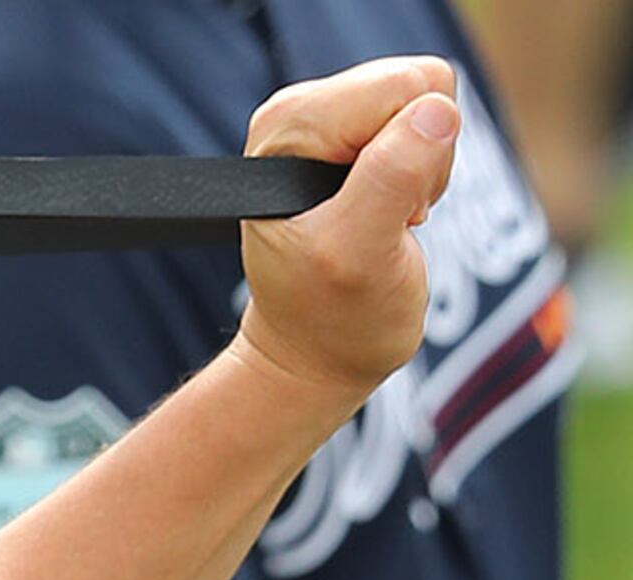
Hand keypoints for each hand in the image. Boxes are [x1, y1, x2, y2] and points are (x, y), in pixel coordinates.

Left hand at [233, 57, 460, 405]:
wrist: (316, 350)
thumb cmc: (334, 315)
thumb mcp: (363, 255)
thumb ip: (392, 179)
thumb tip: (436, 111)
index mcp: (287, 128)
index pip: (400, 86)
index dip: (414, 151)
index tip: (380, 207)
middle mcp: (300, 113)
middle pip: (420, 85)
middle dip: (422, 155)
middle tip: (386, 216)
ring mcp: (329, 123)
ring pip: (433, 103)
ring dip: (425, 168)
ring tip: (385, 218)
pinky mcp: (359, 136)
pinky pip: (433, 123)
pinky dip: (426, 173)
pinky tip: (390, 211)